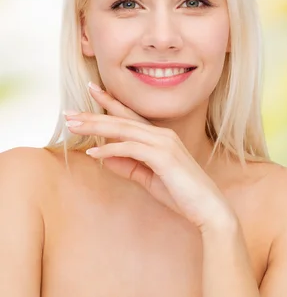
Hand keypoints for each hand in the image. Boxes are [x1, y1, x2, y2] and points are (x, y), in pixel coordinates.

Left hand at [63, 82, 237, 232]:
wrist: (207, 206)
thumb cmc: (181, 193)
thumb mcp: (148, 178)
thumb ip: (129, 166)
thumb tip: (105, 157)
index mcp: (161, 137)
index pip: (130, 116)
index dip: (110, 103)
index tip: (91, 91)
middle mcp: (162, 134)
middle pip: (122, 120)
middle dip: (94, 115)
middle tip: (69, 112)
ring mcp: (164, 143)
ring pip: (124, 130)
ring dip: (96, 127)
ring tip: (73, 126)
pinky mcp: (163, 156)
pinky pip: (131, 149)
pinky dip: (111, 150)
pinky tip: (94, 153)